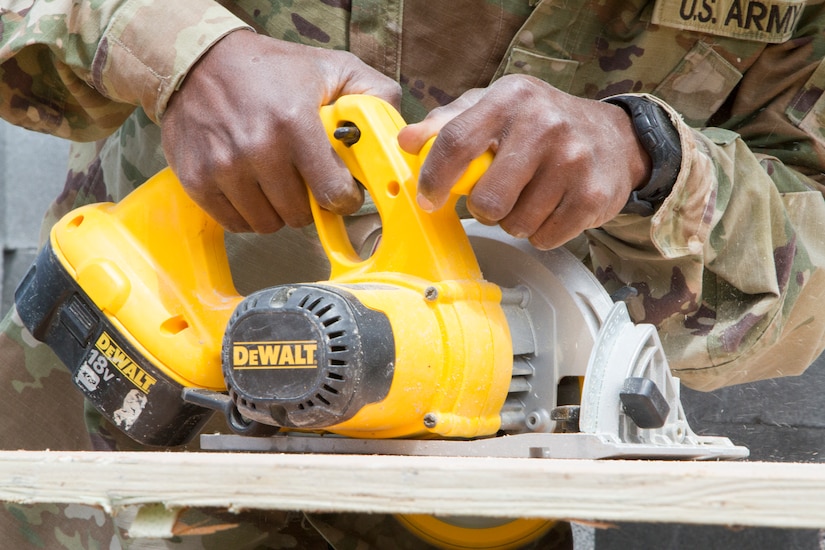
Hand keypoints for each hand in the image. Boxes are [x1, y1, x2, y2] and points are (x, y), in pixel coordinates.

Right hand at [161, 30, 400, 232]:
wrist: (198, 61)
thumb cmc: (270, 69)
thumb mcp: (330, 67)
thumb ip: (373, 93)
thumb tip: (399, 129)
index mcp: (295, 124)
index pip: (333, 194)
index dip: (344, 199)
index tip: (342, 191)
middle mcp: (257, 149)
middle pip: (299, 216)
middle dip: (310, 204)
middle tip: (306, 183)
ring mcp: (223, 168)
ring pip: (268, 224)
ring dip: (278, 211)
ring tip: (278, 184)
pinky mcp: (197, 181)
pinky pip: (236, 223)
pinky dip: (248, 214)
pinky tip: (252, 189)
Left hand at [397, 75, 650, 249]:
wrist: (613, 137)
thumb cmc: (538, 123)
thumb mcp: (493, 107)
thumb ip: (446, 123)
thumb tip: (407, 142)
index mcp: (511, 98)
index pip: (456, 142)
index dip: (434, 178)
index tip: (428, 198)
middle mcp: (545, 125)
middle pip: (487, 200)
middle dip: (482, 208)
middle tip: (494, 197)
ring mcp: (573, 161)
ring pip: (515, 224)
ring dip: (513, 221)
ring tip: (527, 198)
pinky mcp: (592, 197)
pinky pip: (544, 237)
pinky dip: (540, 232)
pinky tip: (550, 207)